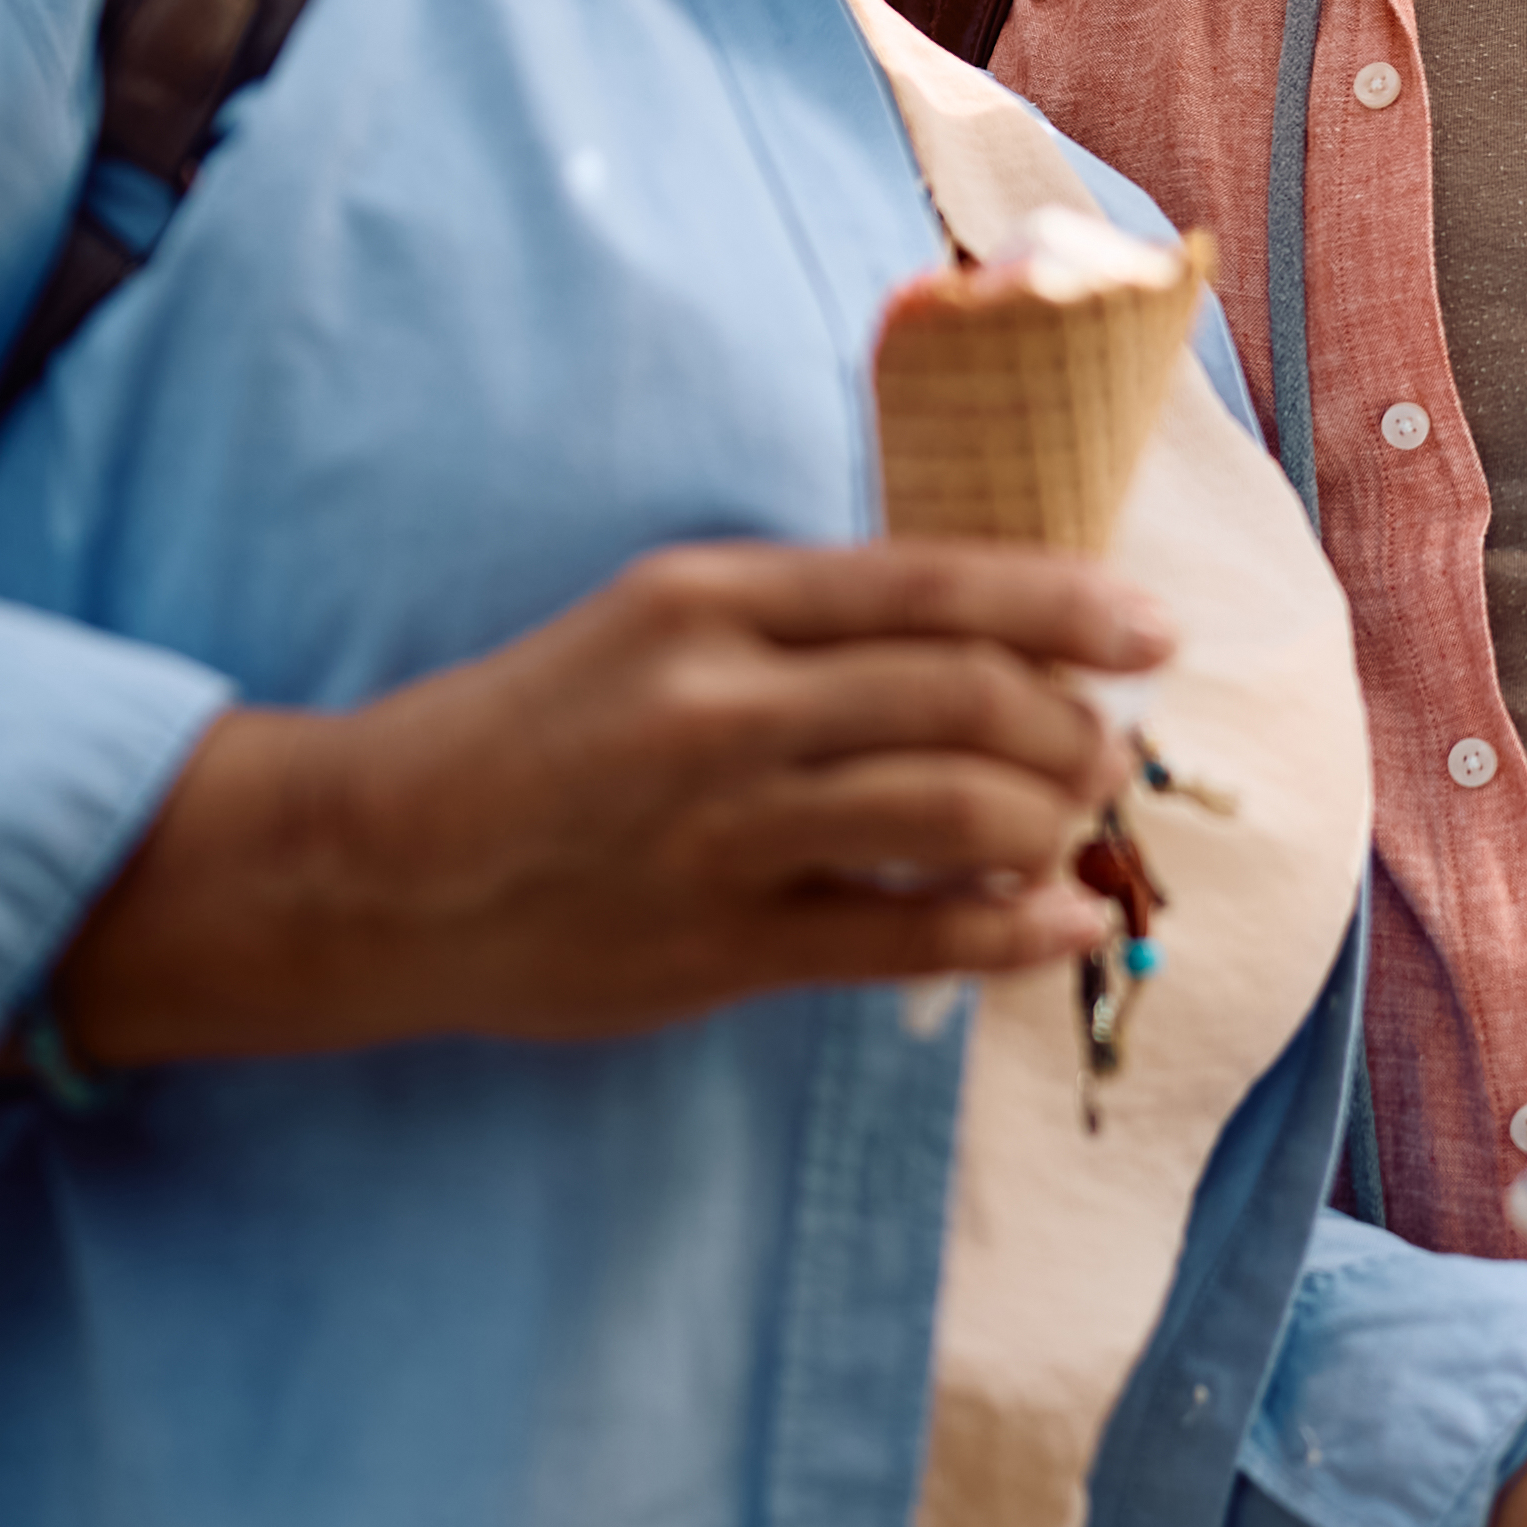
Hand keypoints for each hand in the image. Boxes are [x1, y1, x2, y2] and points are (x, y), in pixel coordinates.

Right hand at [53, 537, 1169, 1069]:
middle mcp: (725, 702)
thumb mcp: (659, 623)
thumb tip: (988, 639)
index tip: (1154, 629)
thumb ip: (805, 627)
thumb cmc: (533, 729)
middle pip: (968, 695)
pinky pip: (907, 933)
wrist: (373, 862)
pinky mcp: (717, 942)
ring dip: (1053, 815)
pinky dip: (1010, 928)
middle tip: (1112, 743)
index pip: (935, 584)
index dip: (1067, 604)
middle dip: (1073, 723)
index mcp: (714, 597)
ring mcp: (723, 828)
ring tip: (1080, 819)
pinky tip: (1064, 920)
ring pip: (955, 810)